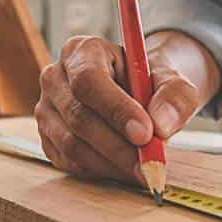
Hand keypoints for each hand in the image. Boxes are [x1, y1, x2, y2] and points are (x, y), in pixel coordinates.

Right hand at [35, 33, 216, 180]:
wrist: (137, 93)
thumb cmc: (150, 83)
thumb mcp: (172, 81)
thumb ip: (175, 96)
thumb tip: (161, 124)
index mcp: (82, 51)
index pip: (89, 80)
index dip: (116, 109)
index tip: (146, 133)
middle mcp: (55, 78)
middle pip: (79, 117)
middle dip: (118, 146)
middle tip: (150, 162)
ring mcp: (46, 110)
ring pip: (73, 145)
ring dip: (112, 163)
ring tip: (143, 167)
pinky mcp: (47, 138)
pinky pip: (69, 163)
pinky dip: (101, 171)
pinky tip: (124, 167)